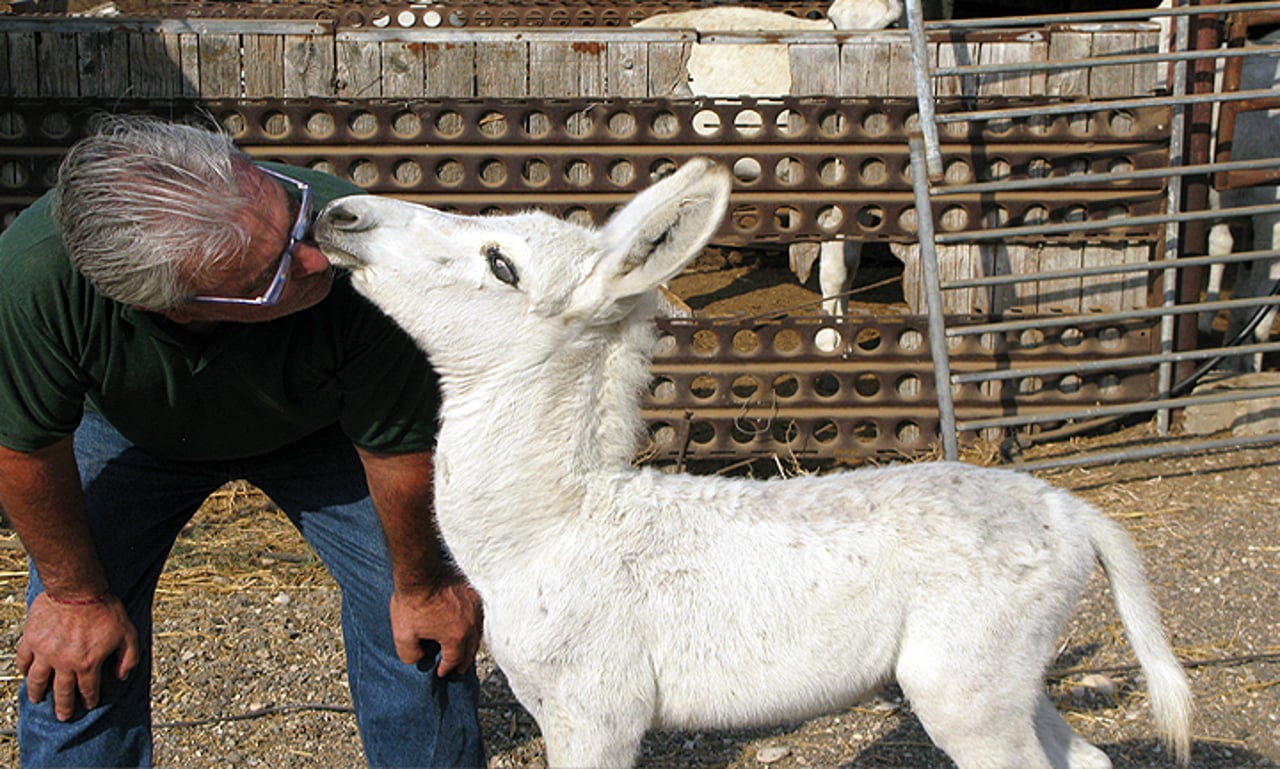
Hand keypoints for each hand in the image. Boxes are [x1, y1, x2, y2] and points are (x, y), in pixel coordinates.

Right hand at [16, 593, 140, 720]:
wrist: (77, 589)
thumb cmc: (105, 609)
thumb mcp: (128, 633)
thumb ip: (128, 657)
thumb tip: (122, 676)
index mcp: (87, 664)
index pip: (88, 689)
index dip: (90, 698)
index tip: (89, 703)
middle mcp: (64, 663)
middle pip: (62, 691)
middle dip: (64, 706)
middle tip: (63, 716)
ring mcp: (45, 653)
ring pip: (37, 680)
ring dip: (37, 692)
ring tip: (38, 699)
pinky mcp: (31, 639)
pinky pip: (23, 659)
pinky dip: (23, 668)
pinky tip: (25, 673)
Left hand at [389, 580, 483, 676]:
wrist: (420, 572)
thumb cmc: (412, 602)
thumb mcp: (402, 635)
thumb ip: (410, 654)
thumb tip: (419, 658)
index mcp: (455, 637)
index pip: (454, 660)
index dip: (446, 668)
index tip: (441, 672)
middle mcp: (470, 624)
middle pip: (471, 649)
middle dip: (463, 662)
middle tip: (459, 669)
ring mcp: (475, 608)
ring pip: (478, 633)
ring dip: (471, 645)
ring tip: (466, 651)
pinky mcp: (474, 594)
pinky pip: (479, 616)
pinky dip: (475, 626)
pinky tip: (469, 627)